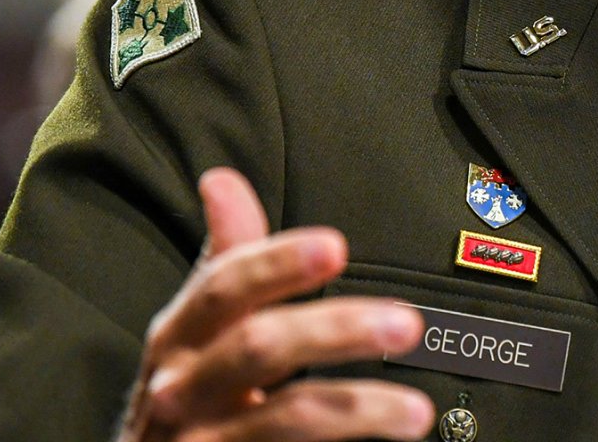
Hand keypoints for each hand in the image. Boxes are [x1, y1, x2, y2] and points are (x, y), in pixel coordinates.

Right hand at [117, 168, 435, 441]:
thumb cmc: (184, 393)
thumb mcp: (195, 326)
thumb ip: (228, 259)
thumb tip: (223, 181)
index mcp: (181, 334)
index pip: (225, 285)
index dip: (276, 262)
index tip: (334, 246)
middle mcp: (182, 386)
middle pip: (260, 347)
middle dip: (336, 331)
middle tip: (405, 325)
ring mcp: (200, 440)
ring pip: (286, 418)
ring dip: (360, 408)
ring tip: (416, 410)